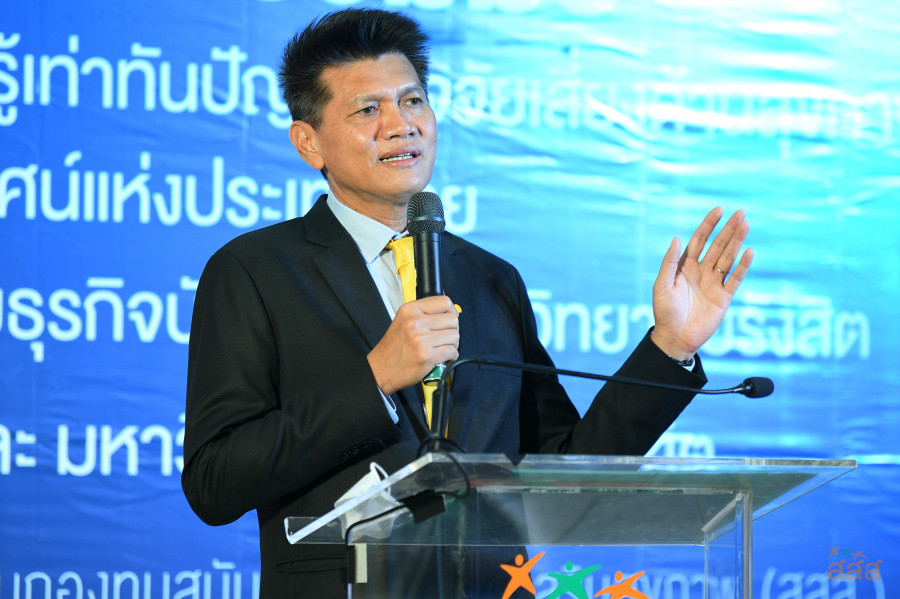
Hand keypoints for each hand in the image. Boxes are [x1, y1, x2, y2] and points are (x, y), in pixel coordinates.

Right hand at [367, 296, 459, 394]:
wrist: (379, 370)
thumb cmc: (393, 348)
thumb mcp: (403, 321)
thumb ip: (424, 314)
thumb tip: (450, 312)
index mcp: (410, 310)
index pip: (444, 302)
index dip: (451, 311)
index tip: (450, 319)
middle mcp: (415, 322)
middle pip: (453, 319)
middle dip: (453, 330)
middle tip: (445, 338)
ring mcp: (421, 339)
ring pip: (455, 336)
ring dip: (453, 344)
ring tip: (442, 348)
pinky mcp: (426, 356)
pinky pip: (452, 351)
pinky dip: (451, 356)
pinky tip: (442, 357)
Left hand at [651, 207, 753, 360]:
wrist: (675, 338)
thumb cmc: (664, 312)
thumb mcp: (661, 285)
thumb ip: (669, 262)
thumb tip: (677, 238)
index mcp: (685, 267)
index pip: (700, 240)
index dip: (709, 225)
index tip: (719, 210)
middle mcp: (701, 272)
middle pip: (718, 245)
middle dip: (728, 229)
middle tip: (740, 213)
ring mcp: (714, 283)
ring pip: (728, 258)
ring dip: (737, 242)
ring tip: (746, 224)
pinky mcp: (723, 297)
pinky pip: (735, 278)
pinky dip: (742, 266)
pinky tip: (749, 251)